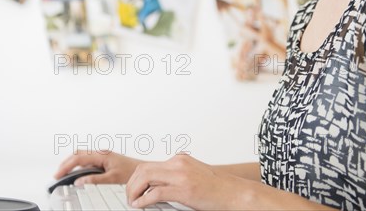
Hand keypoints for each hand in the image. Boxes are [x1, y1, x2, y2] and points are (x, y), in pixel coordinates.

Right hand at [54, 150, 142, 184]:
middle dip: (66, 163)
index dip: (66, 166)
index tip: (58, 174)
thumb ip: (95, 179)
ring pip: (81, 156)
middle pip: (77, 154)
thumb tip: (80, 181)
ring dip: (71, 164)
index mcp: (102, 154)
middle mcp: (101, 152)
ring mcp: (102, 155)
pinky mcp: (103, 159)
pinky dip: (78, 165)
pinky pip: (87, 160)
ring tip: (63, 174)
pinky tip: (76, 174)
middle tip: (57, 174)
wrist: (143, 170)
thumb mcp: (112, 178)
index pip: (78, 157)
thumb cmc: (131, 171)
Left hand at [126, 154, 249, 209]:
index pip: (149, 165)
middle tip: (130, 197)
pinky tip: (141, 206)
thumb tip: (157, 188)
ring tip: (133, 202)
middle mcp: (178, 163)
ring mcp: (181, 175)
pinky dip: (144, 200)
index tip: (133, 189)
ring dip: (134, 190)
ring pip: (146, 177)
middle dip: (132, 184)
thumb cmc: (217, 189)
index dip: (137, 178)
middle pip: (143, 169)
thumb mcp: (193, 176)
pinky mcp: (184, 189)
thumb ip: (176, 178)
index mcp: (180, 160)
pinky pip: (156, 192)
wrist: (235, 193)